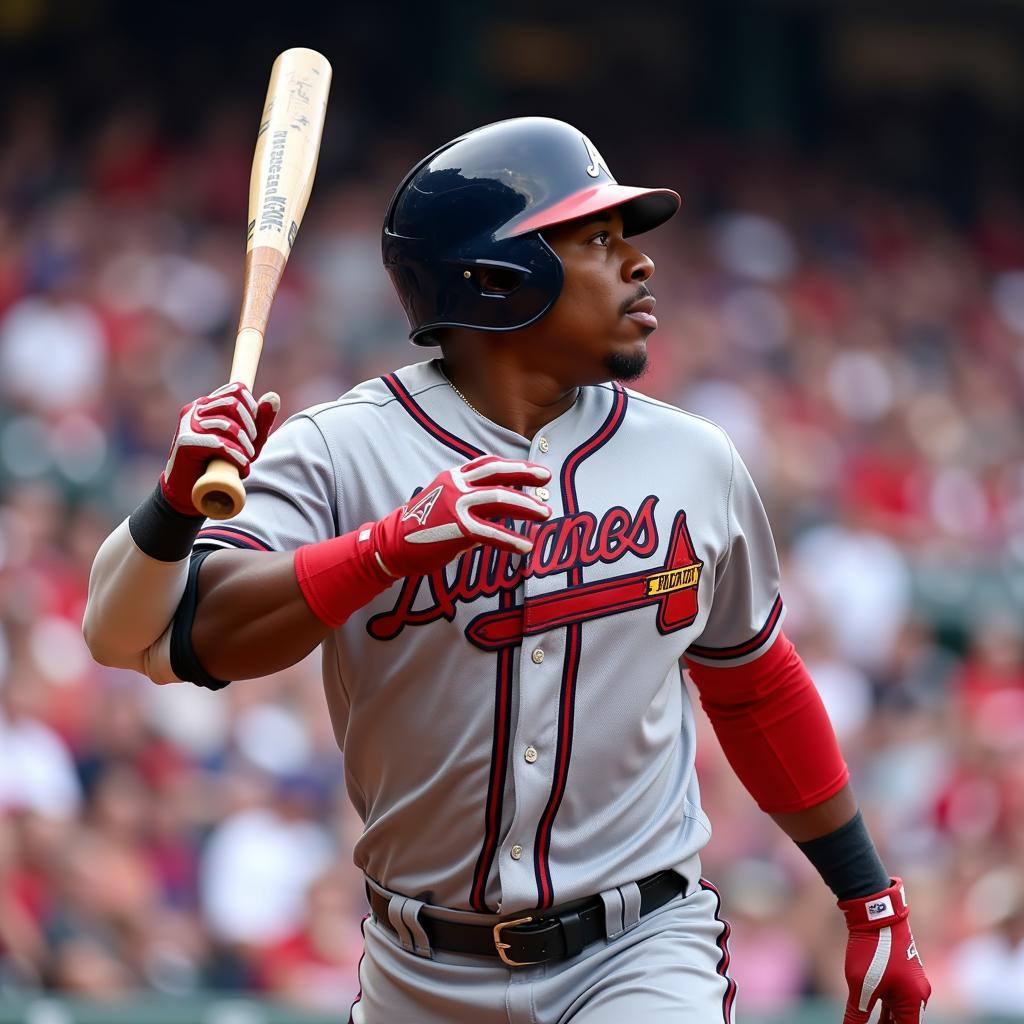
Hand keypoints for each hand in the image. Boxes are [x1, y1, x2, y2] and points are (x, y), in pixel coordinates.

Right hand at [160, 382, 279, 515]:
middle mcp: (195, 409)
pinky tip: (241, 468)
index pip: (237, 390)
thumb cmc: (221, 465)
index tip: (253, 431)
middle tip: (251, 449)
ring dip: (244, 446)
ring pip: (227, 425)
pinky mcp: (186, 441)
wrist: (191, 491)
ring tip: (245, 461)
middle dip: (250, 427)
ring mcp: (188, 424)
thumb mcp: (247, 442)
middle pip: (233, 403)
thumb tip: (273, 396)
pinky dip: (235, 456)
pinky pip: (218, 443)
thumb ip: (261, 421)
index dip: (252, 408)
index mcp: (208, 404)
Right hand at [371, 454, 551, 577]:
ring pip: (500, 499)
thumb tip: (498, 513)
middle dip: (526, 475)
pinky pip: (492, 532)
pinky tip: (525, 546)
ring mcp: (457, 505)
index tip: (536, 471)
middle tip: (548, 478)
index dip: (514, 466)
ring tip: (545, 513)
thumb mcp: (445, 503)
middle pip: (499, 474)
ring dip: (526, 506)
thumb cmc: (419, 528)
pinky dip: (511, 540)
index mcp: (453, 477)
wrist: (390, 544)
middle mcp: (456, 485)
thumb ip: (471, 503)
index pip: (489, 464)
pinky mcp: (457, 528)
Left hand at [839, 878, 930, 1022]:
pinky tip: (870, 1016)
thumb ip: (857, 1014)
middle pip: (904, 1023)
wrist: (875, 914)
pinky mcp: (901, 975)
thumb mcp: (860, 985)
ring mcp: (911, 984)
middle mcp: (918, 995)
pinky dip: (884, 1010)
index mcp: (914, 1002)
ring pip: (899, 1013)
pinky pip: (895, 1000)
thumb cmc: (871, 950)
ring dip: (885, 1023)